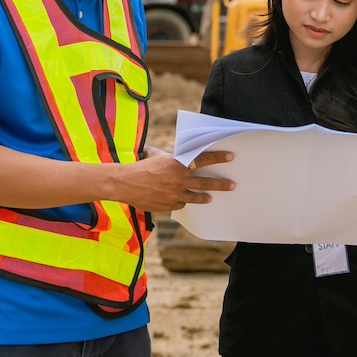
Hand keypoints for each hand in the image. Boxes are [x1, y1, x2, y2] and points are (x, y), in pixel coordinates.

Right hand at [115, 151, 234, 211]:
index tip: (231, 157)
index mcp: (177, 164)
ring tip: (211, 197)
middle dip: (221, 184)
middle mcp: (179, 179)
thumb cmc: (140, 166)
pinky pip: (181, 203)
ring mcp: (175, 194)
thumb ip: (169, 156)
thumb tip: (173, 151)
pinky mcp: (168, 205)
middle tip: (232, 185)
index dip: (218, 158)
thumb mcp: (156, 156)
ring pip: (196, 197)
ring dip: (205, 197)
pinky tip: (182, 200)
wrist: (124, 183)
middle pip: (205, 182)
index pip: (203, 159)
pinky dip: (182, 201)